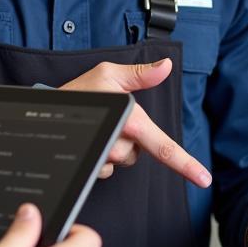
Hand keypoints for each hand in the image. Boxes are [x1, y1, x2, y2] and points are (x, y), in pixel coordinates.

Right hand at [60, 59, 210, 187]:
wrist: (44, 111)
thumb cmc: (76, 91)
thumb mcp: (108, 74)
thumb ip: (140, 74)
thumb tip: (166, 67)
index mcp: (130, 121)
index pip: (163, 148)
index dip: (186, 164)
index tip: (204, 179)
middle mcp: (119, 143)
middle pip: (139, 152)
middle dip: (130, 138)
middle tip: (112, 119)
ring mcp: (105, 158)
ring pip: (124, 159)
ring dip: (115, 147)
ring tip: (98, 128)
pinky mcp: (94, 166)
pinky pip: (107, 168)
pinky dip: (103, 157)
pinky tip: (92, 142)